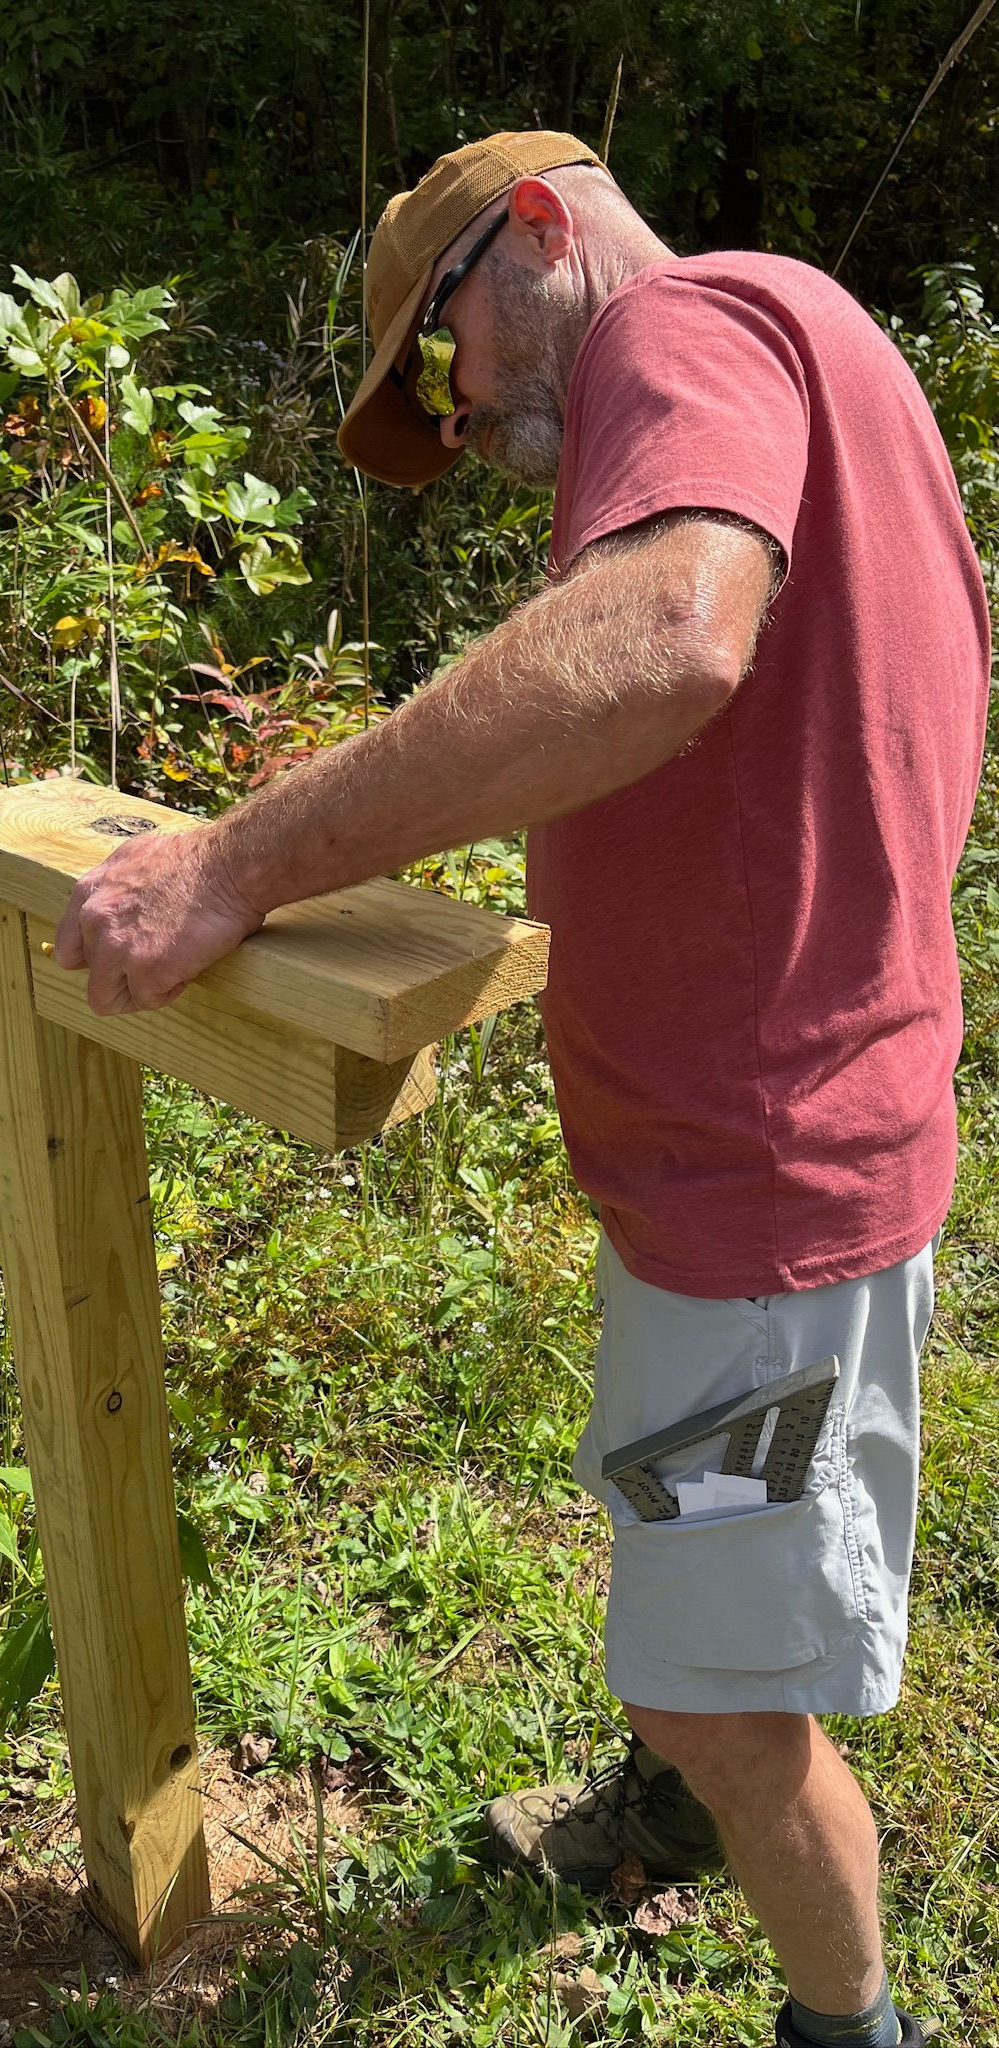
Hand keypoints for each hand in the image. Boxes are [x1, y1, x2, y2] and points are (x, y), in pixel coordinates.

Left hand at [53, 826, 263, 1015]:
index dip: (97, 958)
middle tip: (156, 961)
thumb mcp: (135, 859)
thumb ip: (115, 889)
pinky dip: (169, 990)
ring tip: (171, 969)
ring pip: (107, 999)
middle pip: (91, 977)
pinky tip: (188, 965)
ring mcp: (117, 949)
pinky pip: (147, 1000)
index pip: (68, 949)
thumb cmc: (196, 859)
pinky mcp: (146, 971)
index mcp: (88, 894)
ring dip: (140, 990)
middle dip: (123, 976)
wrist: (229, 866)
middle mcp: (94, 922)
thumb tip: (120, 908)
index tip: (124, 955)